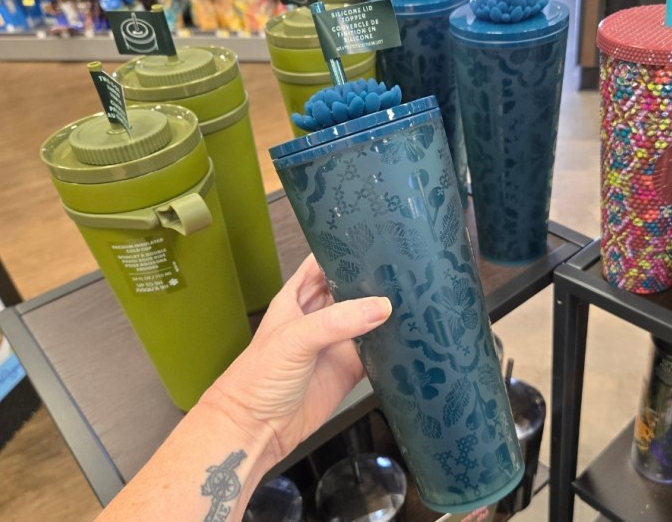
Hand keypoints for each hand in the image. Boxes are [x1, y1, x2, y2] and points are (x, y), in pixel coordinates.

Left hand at [201, 254, 391, 458]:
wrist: (255, 429)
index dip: (344, 252)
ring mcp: (335, 345)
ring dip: (386, 313)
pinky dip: (392, 347)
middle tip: (404, 268)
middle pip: (351, 290)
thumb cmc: (257, 379)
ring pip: (367, 320)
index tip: (374, 242)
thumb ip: (336, 321)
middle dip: (373, 280)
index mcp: (297, 299)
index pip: (323, 264)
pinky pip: (376, 354)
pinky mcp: (349, 371)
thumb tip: (379, 307)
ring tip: (416, 296)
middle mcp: (319, 318)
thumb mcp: (294, 339)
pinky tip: (409, 337)